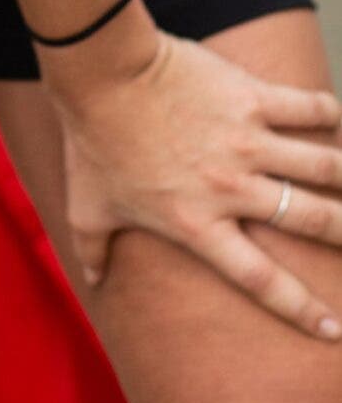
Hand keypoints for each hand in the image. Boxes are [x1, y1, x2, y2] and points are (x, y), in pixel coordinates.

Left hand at [50, 28, 341, 338]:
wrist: (102, 74)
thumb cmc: (92, 142)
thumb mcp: (86, 208)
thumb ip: (93, 248)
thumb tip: (92, 279)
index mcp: (196, 223)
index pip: (261, 280)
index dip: (300, 308)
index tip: (332, 328)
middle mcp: (231, 188)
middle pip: (310, 221)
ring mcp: (246, 142)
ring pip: (322, 167)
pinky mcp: (251, 98)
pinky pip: (307, 107)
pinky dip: (327, 113)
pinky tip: (334, 119)